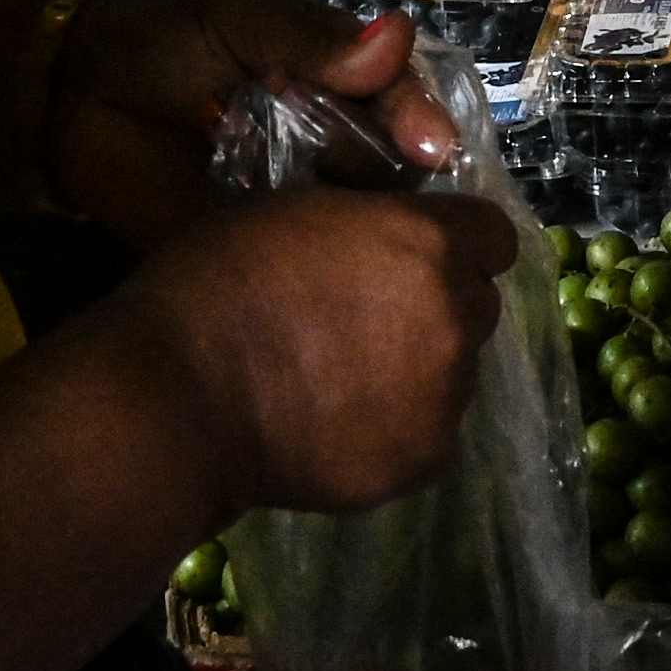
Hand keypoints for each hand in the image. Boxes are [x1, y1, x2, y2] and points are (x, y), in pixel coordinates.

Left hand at [53, 0, 461, 242]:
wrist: (68, 94)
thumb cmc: (159, 36)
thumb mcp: (238, 16)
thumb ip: (311, 35)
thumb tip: (398, 39)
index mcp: (337, 80)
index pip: (401, 101)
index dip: (420, 122)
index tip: (432, 147)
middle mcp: (329, 142)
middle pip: (391, 171)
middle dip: (405, 188)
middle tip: (411, 210)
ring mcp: (293, 199)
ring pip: (353, 224)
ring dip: (368, 237)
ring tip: (377, 254)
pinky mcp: (253, 246)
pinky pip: (297, 265)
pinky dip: (316, 273)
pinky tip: (330, 284)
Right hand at [121, 185, 513, 516]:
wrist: (178, 398)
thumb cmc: (214, 284)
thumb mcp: (291, 211)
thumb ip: (364, 222)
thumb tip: (387, 238)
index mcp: (427, 242)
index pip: (492, 236)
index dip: (458, 244)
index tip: (419, 257)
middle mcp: (453, 315)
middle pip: (477, 306)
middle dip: (438, 307)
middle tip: (372, 322)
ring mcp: (444, 394)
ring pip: (456, 373)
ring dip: (420, 370)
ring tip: (347, 382)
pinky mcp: (424, 460)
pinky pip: (431, 434)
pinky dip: (398, 429)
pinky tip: (341, 426)